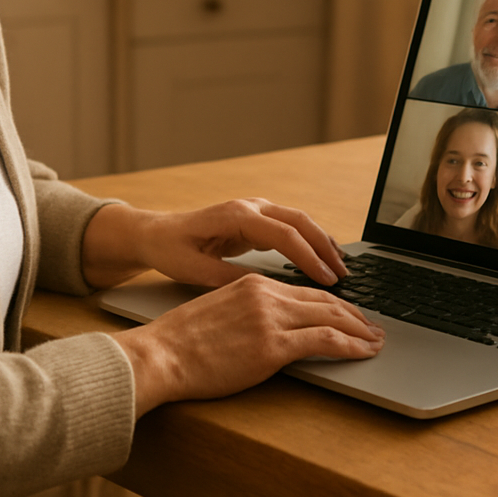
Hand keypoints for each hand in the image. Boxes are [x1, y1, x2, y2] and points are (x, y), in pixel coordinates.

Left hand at [81, 200, 350, 289]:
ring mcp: (254, 210)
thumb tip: (265, 289)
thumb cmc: (170, 250)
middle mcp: (250, 207)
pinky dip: (309, 241)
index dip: (309, 258)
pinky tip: (320, 259)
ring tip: (340, 269)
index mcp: (236, 216)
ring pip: (299, 221)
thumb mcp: (194, 270)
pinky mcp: (255, 219)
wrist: (153, 233)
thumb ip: (229, 279)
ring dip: (321, 243)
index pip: (285, 235)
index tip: (328, 280)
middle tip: (344, 276)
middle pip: (300, 222)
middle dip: (325, 248)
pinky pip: (290, 227)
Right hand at [114, 272, 384, 413]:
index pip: (305, 291)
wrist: (160, 355)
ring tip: (377, 341)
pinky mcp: (272, 345)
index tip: (350, 313)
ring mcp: (270, 318)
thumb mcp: (218, 312)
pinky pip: (325, 341)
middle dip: (356, 315)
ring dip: (361, 330)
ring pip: (331, 317)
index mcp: (253, 285)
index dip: (334, 303)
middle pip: (325, 301)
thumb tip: (270, 328)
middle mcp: (266, 295)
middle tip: (375, 327)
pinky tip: (364, 351)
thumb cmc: (180, 342)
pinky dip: (351, 345)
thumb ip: (248, 312)